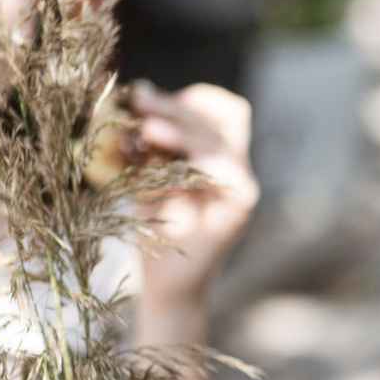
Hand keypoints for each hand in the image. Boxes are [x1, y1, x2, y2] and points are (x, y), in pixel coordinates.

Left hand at [133, 82, 258, 307]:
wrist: (165, 282)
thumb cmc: (152, 229)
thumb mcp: (142, 175)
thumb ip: (145, 143)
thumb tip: (137, 97)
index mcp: (217, 154)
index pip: (224, 108)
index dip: (192, 98)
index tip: (145, 99)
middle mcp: (236, 166)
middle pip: (220, 116)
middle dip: (174, 106)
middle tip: (136, 101)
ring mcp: (242, 186)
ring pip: (220, 139)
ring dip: (182, 130)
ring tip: (146, 130)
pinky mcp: (241, 206)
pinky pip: (224, 171)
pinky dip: (192, 162)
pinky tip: (162, 167)